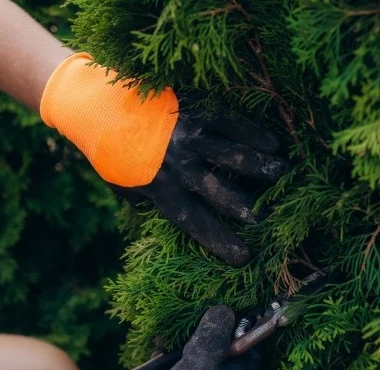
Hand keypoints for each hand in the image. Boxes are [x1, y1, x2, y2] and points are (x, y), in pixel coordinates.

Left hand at [40, 54, 288, 265]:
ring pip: (231, 155)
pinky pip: (230, 123)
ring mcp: (189, 136)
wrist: (96, 102)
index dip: (219, 241)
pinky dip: (252, 134)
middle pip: (218, 192)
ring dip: (259, 166)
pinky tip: (273, 144)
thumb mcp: (122, 184)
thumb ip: (145, 201)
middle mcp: (178, 166)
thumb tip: (159, 221)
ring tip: (282, 174)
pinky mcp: (196, 110)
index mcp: (160, 189)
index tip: (243, 258)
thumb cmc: (110, 149)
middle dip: (244, 206)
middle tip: (266, 217)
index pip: (194, 222)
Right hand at [122, 305, 262, 369]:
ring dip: (170, 355)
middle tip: (181, 333)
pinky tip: (147, 369)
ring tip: (151, 358)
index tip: (212, 309)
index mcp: (244, 368)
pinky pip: (181, 369)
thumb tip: (224, 310)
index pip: (247, 331)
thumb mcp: (202, 358)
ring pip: (193, 354)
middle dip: (191, 335)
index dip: (232, 317)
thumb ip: (214, 329)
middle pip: (216, 340)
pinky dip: (165, 365)